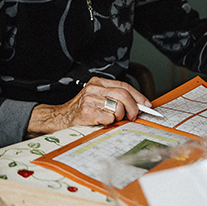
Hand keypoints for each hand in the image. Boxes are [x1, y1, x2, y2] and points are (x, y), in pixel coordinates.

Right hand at [28, 76, 150, 135]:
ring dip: (118, 117)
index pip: (124, 85)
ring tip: (110, 119)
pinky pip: (109, 118)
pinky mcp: (86, 111)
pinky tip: (100, 122)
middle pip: (123, 95)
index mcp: (97, 82)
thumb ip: (116, 98)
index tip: (146, 104)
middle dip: (133, 107)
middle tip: (134, 116)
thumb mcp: (98, 99)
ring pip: (117, 108)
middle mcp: (93, 88)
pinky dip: (108, 123)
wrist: (60, 118)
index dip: (138, 95)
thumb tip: (139, 105)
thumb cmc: (82, 111)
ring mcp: (89, 99)